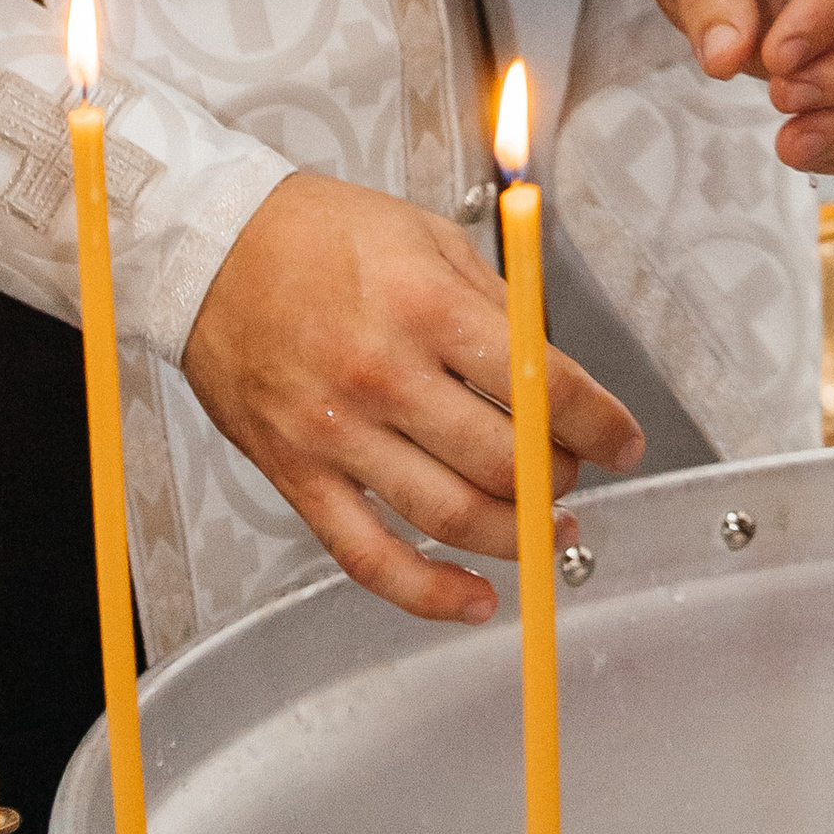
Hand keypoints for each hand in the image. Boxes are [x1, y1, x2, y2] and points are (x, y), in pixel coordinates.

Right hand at [181, 172, 643, 624]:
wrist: (209, 248)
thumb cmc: (317, 235)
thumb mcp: (428, 237)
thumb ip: (496, 306)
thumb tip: (553, 371)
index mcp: (426, 307)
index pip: (540, 385)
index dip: (600, 423)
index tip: (624, 440)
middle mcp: (384, 376)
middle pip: (504, 459)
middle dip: (561, 478)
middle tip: (579, 474)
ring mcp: (337, 433)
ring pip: (450, 515)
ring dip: (516, 536)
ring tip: (549, 531)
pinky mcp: (297, 475)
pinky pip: (367, 556)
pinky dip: (427, 591)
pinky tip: (473, 598)